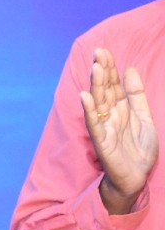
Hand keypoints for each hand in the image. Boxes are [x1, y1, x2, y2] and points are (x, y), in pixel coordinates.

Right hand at [79, 48, 157, 214]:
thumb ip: (137, 96)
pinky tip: (86, 96)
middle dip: (102, 71)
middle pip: (105, 89)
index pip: (114, 84)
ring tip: (96, 67)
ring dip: (96, 85)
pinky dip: (89, 110)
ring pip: (99, 102)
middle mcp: (110, 115)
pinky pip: (94, 123)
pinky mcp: (101, 141)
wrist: (136, 178)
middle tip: (99, 52)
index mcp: (121, 109)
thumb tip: (130, 70)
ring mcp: (104, 127)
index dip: (110, 68)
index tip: (105, 51)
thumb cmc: (138, 151)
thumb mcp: (145, 118)